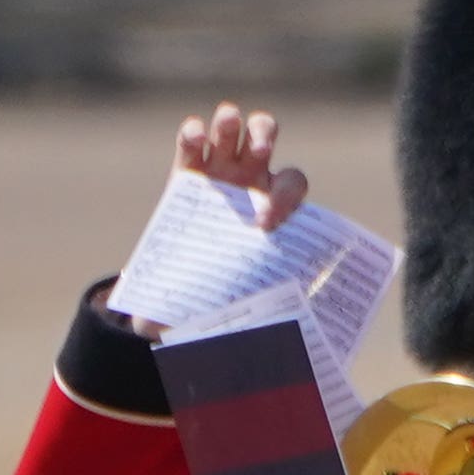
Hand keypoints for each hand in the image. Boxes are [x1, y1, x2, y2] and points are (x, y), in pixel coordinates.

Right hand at [115, 103, 312, 343]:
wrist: (181, 291)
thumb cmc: (224, 295)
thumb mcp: (241, 304)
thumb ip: (257, 310)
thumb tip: (275, 349)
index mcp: (272, 209)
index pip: (291, 186)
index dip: (287, 195)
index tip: (270, 220)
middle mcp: (250, 183)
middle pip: (267, 141)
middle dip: (265, 137)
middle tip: (260, 149)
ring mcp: (218, 171)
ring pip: (233, 131)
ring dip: (232, 125)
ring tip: (227, 125)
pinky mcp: (184, 171)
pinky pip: (191, 141)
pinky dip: (193, 134)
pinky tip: (193, 136)